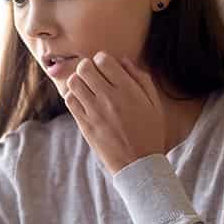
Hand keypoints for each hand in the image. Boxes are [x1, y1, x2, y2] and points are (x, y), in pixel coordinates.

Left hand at [64, 51, 165, 174]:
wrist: (139, 164)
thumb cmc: (149, 132)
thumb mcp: (153, 103)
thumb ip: (140, 78)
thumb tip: (123, 60)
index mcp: (128, 90)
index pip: (103, 60)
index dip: (102, 60)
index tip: (105, 68)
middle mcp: (109, 98)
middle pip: (84, 67)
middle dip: (88, 67)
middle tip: (93, 76)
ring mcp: (95, 112)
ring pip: (74, 82)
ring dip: (78, 81)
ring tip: (87, 88)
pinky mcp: (85, 124)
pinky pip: (69, 100)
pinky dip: (73, 97)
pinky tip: (83, 102)